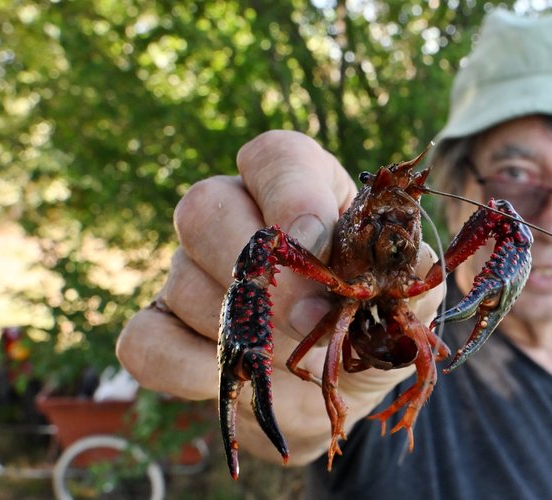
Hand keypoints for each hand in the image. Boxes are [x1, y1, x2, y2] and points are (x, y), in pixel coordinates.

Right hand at [116, 130, 443, 463]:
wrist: (336, 390)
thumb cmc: (372, 324)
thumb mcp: (405, 298)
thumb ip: (402, 275)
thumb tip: (393, 262)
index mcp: (303, 186)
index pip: (276, 157)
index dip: (290, 194)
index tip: (315, 244)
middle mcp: (236, 213)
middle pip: (205, 206)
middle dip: (258, 270)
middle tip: (307, 319)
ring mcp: (189, 269)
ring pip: (183, 279)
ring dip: (245, 331)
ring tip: (295, 358)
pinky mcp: (161, 327)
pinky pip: (146, 339)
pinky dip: (190, 369)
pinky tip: (240, 381)